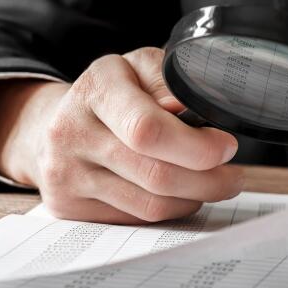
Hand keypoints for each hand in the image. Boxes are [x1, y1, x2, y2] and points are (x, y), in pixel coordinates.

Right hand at [0, 48, 242, 223]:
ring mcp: (66, 173)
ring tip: (211, 184)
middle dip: (208, 180)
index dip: (196, 146)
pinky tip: (179, 193)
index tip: (226, 147)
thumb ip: (168, 82)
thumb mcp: (140, 68)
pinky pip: (136, 219)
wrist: (55, 120)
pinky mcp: (68, 205)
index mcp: (97, 88)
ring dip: (194, 198)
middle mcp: (72, 131)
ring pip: (150, 205)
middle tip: (233, 177)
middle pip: (155, 175)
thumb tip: (189, 108)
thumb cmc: (115, 92)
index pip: (147, 130)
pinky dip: (169, 209)